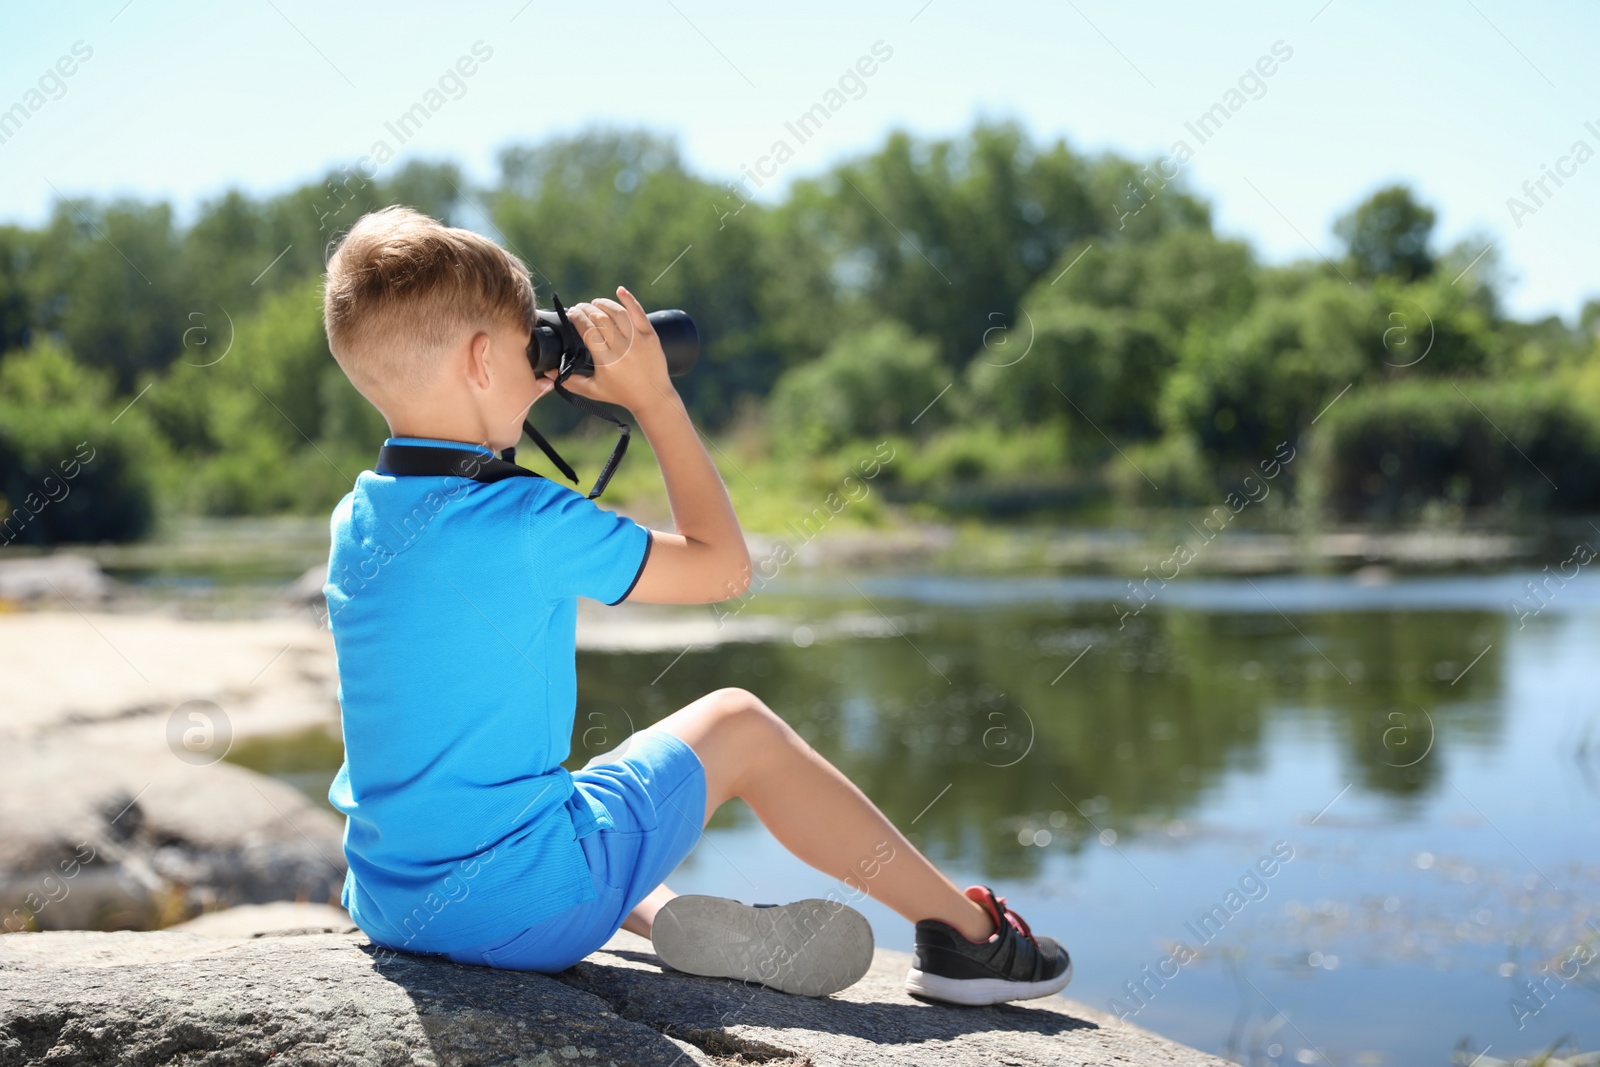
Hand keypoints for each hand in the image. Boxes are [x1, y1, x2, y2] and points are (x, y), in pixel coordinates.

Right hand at [560, 286, 675, 413]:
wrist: (653, 397)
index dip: (577, 318)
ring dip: (603, 304)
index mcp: (606, 361)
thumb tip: (549, 373)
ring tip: (595, 303)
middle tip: (580, 308)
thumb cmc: (622, 394)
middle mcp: (622, 348)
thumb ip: (570, 382)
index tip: (571, 313)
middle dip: (587, 309)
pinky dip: (629, 300)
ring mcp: (638, 341)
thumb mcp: (594, 391)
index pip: (587, 330)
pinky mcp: (651, 336)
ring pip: (618, 313)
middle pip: (600, 319)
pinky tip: (620, 290)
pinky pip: (639, 313)